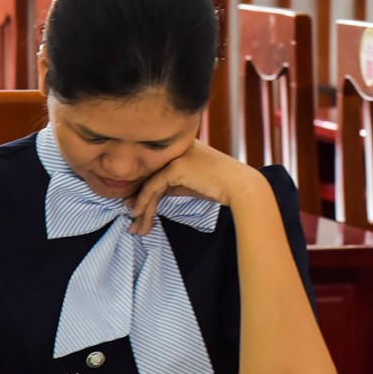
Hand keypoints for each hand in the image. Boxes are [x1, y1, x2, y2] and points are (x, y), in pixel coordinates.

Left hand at [127, 140, 262, 234]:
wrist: (240, 186)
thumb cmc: (220, 185)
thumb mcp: (191, 183)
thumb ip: (171, 184)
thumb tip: (147, 196)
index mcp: (180, 146)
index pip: (154, 168)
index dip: (142, 190)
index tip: (135, 209)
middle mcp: (175, 147)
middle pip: (149, 175)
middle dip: (138, 200)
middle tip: (132, 221)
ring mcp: (175, 155)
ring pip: (149, 183)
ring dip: (141, 207)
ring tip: (136, 227)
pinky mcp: (175, 167)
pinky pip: (152, 187)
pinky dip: (143, 203)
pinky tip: (139, 215)